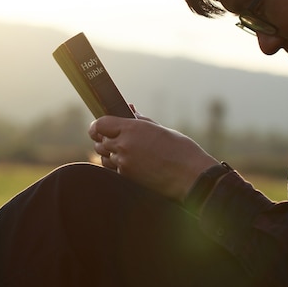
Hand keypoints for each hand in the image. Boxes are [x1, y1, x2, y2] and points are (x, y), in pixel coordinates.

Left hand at [88, 115, 218, 200]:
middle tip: (114, 138)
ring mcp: (124, 163)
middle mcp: (124, 145)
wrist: (190, 176)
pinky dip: (117, 166)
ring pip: (104, 157)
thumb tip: (129, 109)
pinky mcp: (127, 178)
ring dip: (109, 153)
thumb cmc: (180, 150)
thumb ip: (140, 120)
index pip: (100, 124)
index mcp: (131, 129)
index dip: (97, 125)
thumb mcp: (159, 129)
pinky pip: (113, 170)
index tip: (99, 127)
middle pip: (99, 141)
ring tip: (124, 151)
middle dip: (104, 139)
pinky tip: (131, 164)